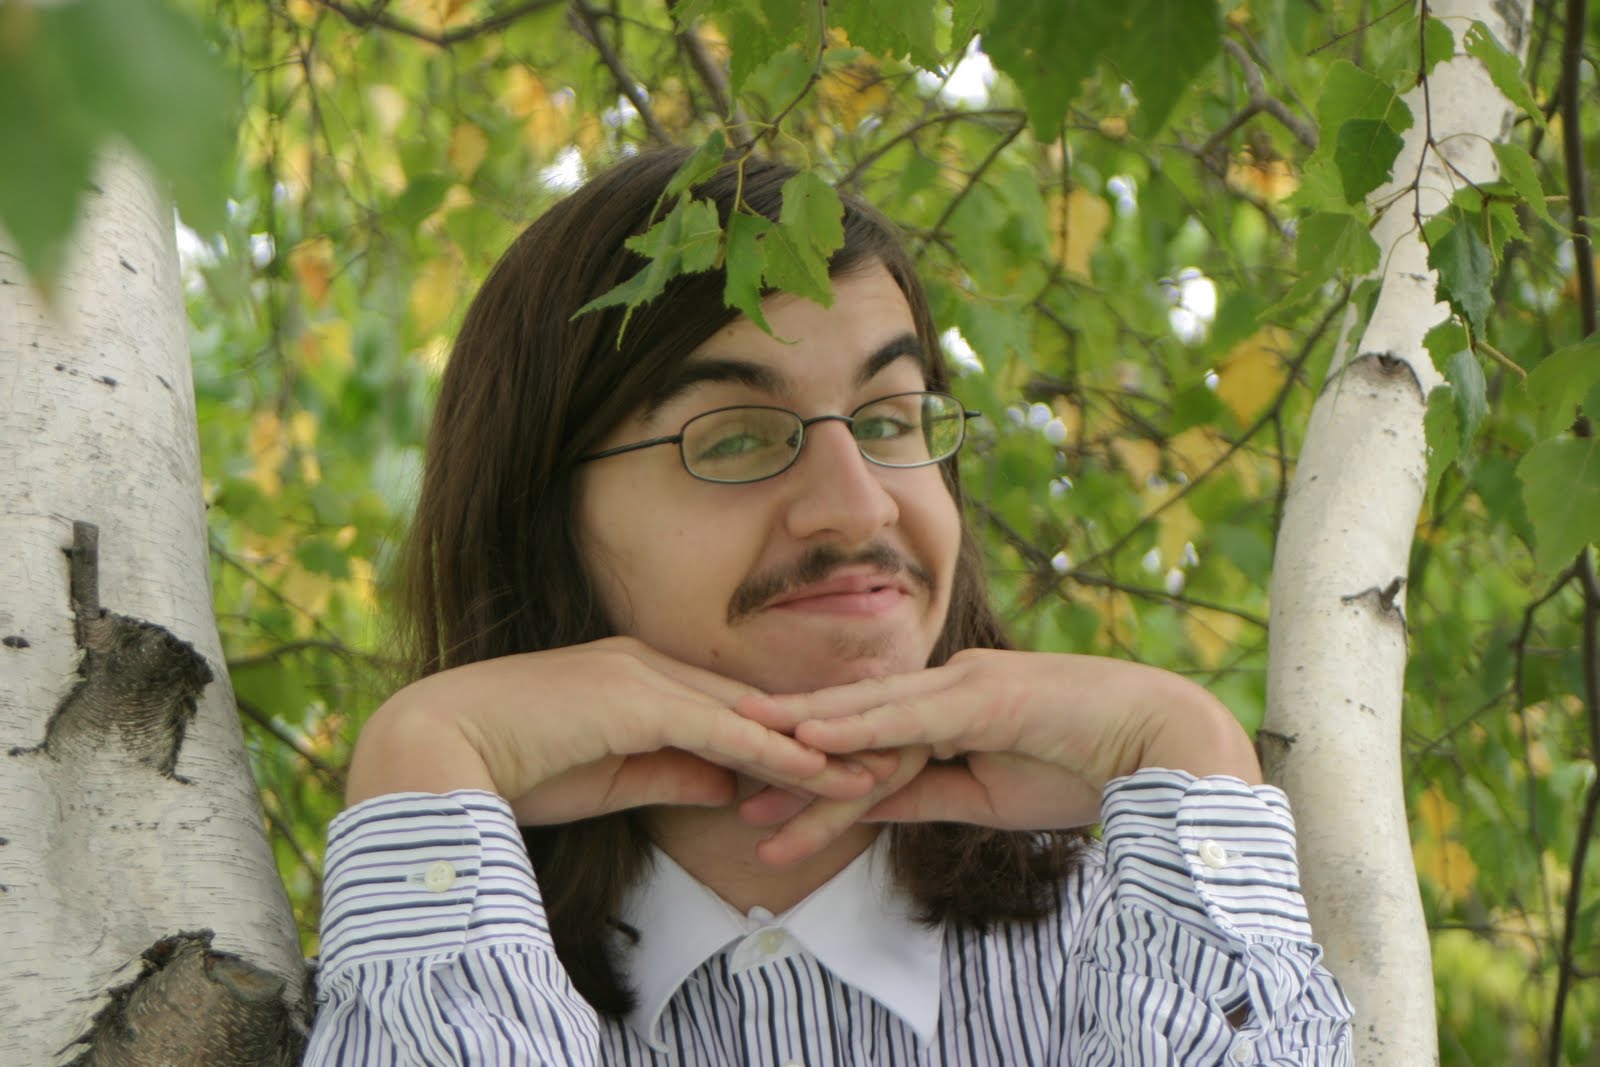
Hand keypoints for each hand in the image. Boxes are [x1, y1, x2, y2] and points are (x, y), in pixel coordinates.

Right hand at [344, 637, 874, 821]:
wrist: (437, 748)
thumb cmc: (511, 767)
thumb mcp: (609, 780)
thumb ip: (671, 775)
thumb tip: (733, 787)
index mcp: (638, 678)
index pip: (729, 709)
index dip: (787, 735)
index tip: (839, 756)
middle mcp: (649, 666)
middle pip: (755, 705)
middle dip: (821, 733)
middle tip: (884, 751)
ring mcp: (644, 676)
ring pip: (751, 715)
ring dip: (814, 745)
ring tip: (874, 768)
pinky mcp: (638, 701)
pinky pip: (722, 731)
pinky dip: (773, 752)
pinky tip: (816, 771)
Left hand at [735, 648, 1260, 864]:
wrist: (1160, 747)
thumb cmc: (1080, 767)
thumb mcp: (983, 796)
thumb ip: (922, 795)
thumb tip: (864, 808)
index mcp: (947, 706)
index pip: (865, 738)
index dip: (810, 763)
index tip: (758, 790)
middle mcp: (945, 685)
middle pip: (852, 718)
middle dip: (787, 742)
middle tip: (720, 756)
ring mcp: (962, 684)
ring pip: (869, 714)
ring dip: (805, 732)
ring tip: (744, 745)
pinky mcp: (982, 694)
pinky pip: (908, 714)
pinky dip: (858, 724)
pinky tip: (812, 734)